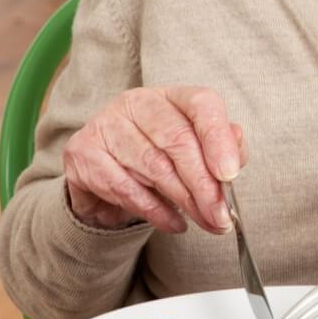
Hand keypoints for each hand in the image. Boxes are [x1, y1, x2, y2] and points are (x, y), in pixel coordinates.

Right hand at [61, 86, 244, 234]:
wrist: (104, 175)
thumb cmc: (161, 157)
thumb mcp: (196, 150)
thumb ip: (222, 151)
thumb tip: (235, 159)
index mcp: (172, 95)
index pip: (202, 104)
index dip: (218, 139)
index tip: (230, 174)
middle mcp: (137, 102)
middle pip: (177, 141)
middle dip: (204, 184)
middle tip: (221, 216)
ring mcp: (106, 124)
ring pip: (153, 166)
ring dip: (183, 201)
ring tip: (206, 221)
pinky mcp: (82, 151)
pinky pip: (123, 186)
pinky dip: (153, 210)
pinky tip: (173, 222)